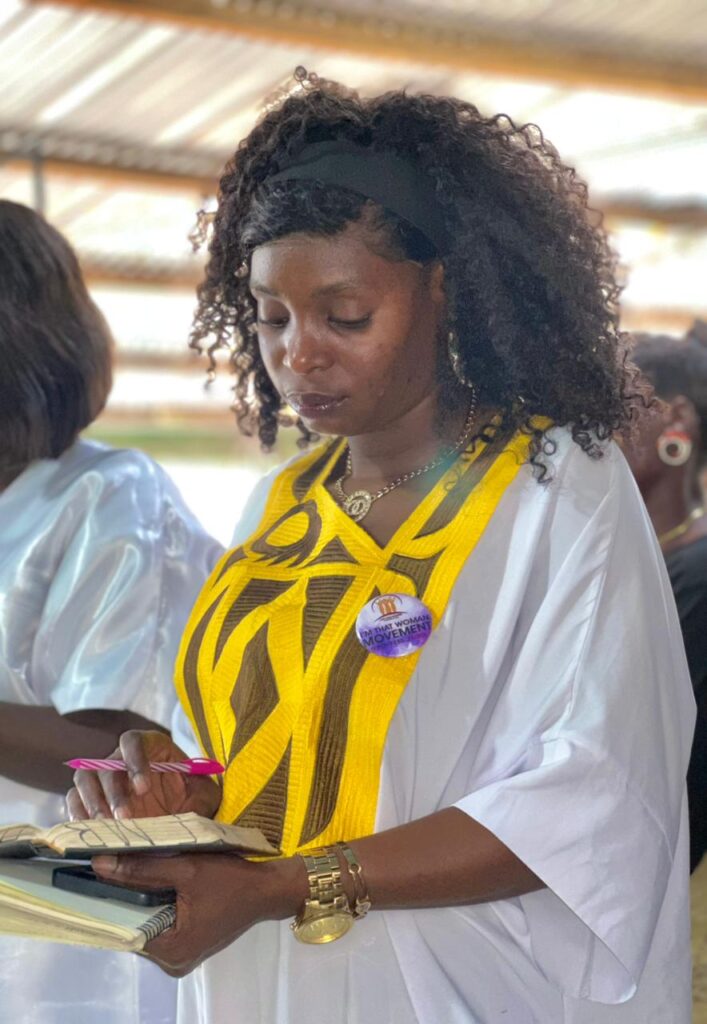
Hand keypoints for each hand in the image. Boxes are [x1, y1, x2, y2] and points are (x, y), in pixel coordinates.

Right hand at [66, 730, 220, 820]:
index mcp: (151, 745)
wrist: (180, 814)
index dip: (135, 760)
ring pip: (85, 778)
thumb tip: (196, 807)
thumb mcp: (205, 794)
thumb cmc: (193, 798)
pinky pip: (74, 800)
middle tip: (125, 818)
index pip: (134, 741)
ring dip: (93, 802)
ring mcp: (103, 777)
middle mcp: (122, 757)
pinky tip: (89, 832)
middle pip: (107, 764)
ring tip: (106, 827)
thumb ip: (201, 796)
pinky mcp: (90, 798)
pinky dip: (78, 815)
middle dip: (114, 792)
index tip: (144, 787)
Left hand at [92, 851, 306, 976]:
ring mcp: (180, 953)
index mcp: (170, 950)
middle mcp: (171, 960)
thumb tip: (100, 864)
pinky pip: (160, 921)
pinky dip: (154, 901)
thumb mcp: (186, 869)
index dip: (106, 900)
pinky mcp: (187, 941)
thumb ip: (142, 869)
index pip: (124, 926)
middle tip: (103, 865)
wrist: (268, 888)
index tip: (87, 876)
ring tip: (120, 867)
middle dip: (122, 896)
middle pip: (134, 925)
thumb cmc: (231, 879)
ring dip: (138, 896)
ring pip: (146, 921)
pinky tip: (147, 878)